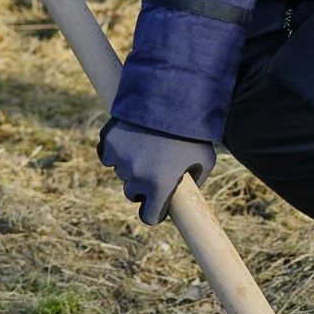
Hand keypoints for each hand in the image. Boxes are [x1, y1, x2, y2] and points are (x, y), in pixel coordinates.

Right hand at [99, 117, 216, 224]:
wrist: (172, 96)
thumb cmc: (193, 130)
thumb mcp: (205, 159)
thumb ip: (195, 180)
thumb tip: (186, 194)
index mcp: (160, 185)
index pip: (148, 216)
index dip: (153, 211)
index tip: (156, 206)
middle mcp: (136, 176)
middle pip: (133, 193)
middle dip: (142, 186)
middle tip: (154, 168)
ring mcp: (120, 159)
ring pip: (121, 172)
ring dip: (130, 165)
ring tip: (147, 145)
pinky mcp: (108, 142)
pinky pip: (108, 155)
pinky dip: (116, 150)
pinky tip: (131, 139)